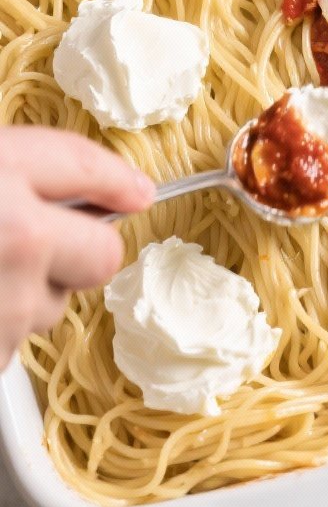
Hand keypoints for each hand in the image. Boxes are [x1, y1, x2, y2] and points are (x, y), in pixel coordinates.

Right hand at [0, 127, 154, 370]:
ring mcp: (12, 304)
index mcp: (4, 171)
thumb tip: (91, 187)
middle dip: (80, 251)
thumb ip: (19, 169)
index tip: (135, 192)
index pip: (84, 165)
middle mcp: (21, 237)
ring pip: (52, 305)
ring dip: (24, 295)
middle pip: (102, 254)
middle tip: (30, 243)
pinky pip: (13, 341)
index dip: (115, 180)